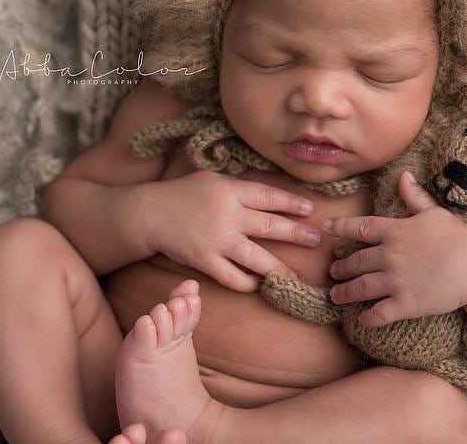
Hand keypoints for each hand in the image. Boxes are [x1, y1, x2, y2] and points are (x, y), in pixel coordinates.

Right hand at [124, 170, 320, 292]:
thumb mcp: (213, 181)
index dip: (291, 203)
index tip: (309, 210)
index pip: (269, 196)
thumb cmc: (183, 194)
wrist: (150, 214)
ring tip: (296, 276)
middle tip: (316, 240)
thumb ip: (240, 189)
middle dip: (297, 234)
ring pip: (257, 258)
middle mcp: (228, 216)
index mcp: (231, 191)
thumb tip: (269, 196)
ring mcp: (217, 241)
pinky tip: (259, 284)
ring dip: (280, 268)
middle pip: (270, 227)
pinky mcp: (205, 261)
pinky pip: (233, 277)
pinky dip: (248, 283)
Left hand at [324, 171, 466, 327]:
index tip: (325, 229)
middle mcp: (389, 255)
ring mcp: (395, 281)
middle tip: (333, 271)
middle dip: (340, 267)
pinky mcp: (405, 304)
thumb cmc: (459, 238)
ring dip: (345, 292)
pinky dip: (367, 317)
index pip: (360, 227)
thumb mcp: (435, 213)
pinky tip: (362, 320)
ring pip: (360, 287)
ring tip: (336, 295)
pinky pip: (378, 313)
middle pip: (355, 261)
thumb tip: (403, 176)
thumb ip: (415, 197)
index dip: (340, 227)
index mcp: (395, 232)